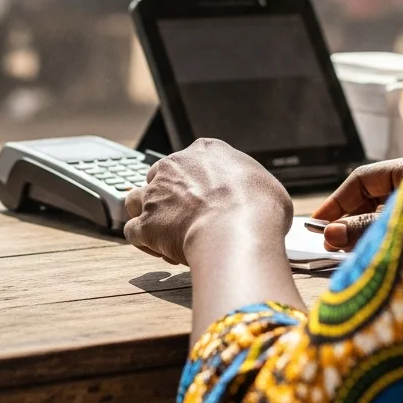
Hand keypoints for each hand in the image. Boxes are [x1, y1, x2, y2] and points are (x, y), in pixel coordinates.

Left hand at [124, 139, 292, 265]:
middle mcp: (175, 165)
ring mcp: (156, 193)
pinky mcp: (146, 222)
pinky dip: (143, 241)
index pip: (190, 159)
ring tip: (165, 233)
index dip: (195, 180)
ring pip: (135, 199)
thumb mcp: (268, 187)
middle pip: (159, 176)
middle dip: (168, 196)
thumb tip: (259, 201)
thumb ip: (253, 189)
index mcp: (206, 151)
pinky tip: (161, 251)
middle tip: (186, 219)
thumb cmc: (259, 208)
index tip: (205, 198)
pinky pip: (133, 231)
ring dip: (146, 214)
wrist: (237, 231)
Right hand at [311, 152, 402, 249]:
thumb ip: (365, 226)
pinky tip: (366, 253)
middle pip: (371, 199)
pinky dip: (380, 241)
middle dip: (348, 222)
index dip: (337, 201)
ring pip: (382, 217)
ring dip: (362, 234)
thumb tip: (330, 233)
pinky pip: (397, 230)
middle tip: (330, 242)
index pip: (362, 179)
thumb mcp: (399, 219)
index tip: (317, 222)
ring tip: (344, 251)